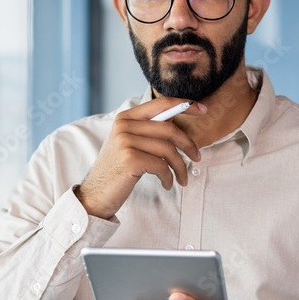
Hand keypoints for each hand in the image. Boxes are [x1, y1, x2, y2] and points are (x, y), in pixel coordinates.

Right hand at [75, 98, 205, 218]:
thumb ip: (148, 132)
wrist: (95, 195)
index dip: (185, 104)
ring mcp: (125, 141)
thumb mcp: (129, 145)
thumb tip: (178, 127)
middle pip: (169, 129)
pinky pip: (162, 165)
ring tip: (182, 178)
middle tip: (197, 157)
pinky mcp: (130, 158)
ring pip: (168, 149)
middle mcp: (124, 125)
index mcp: (125, 117)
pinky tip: (167, 184)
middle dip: (188, 145)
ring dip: (180, 167)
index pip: (161, 104)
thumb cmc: (117, 171)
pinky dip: (169, 177)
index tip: (203, 110)